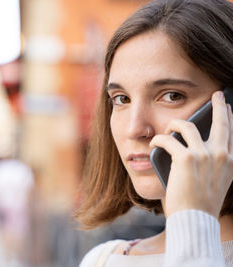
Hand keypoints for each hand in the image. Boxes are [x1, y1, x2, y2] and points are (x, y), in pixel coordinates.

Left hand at [150, 91, 232, 217]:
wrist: (194, 218)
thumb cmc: (201, 202)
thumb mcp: (217, 181)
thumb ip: (215, 163)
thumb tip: (201, 145)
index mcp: (232, 161)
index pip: (232, 132)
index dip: (229, 117)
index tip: (228, 106)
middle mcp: (222, 155)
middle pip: (222, 121)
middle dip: (219, 104)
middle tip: (217, 94)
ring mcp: (205, 155)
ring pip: (187, 126)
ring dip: (174, 124)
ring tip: (168, 129)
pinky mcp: (185, 158)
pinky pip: (167, 139)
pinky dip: (158, 140)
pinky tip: (154, 143)